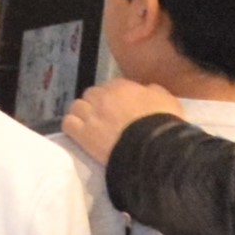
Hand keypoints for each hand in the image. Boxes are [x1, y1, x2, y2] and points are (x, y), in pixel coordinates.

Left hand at [55, 78, 176, 167]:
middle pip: (91, 95)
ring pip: (76, 107)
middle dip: (95, 104)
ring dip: (82, 114)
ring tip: (89, 126)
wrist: (153, 147)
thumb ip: (153, 91)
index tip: (119, 108)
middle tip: (104, 118)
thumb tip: (146, 90)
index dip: (113, 97)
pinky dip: (72, 126)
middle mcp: (103, 97)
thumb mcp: (167, 99)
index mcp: (123, 86)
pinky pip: (68, 123)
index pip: (110, 86)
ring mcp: (91, 115)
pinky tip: (79, 133)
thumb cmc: (163, 123)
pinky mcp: (82, 134)